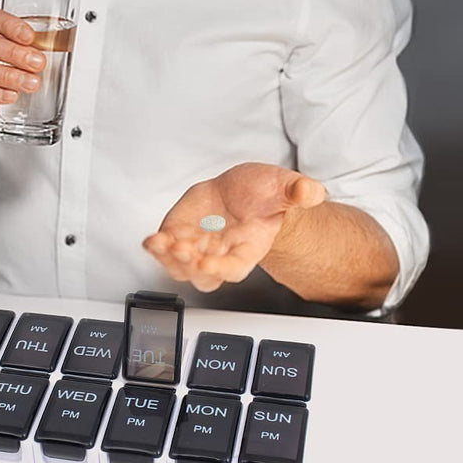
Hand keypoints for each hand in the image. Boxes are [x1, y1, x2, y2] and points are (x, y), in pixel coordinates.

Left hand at [142, 163, 325, 292]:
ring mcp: (198, 246)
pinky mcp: (179, 234)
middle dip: (190, 266)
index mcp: (248, 247)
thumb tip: (311, 191)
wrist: (243, 191)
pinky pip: (165, 249)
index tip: (207, 264)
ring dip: (168, 258)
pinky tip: (151, 240)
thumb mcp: (285, 187)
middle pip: (203, 275)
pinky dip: (156, 247)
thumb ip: (298, 192)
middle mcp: (221, 253)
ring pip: (180, 266)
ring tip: (161, 243)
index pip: (235, 267)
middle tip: (182, 249)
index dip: (221, 269)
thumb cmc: (265, 195)